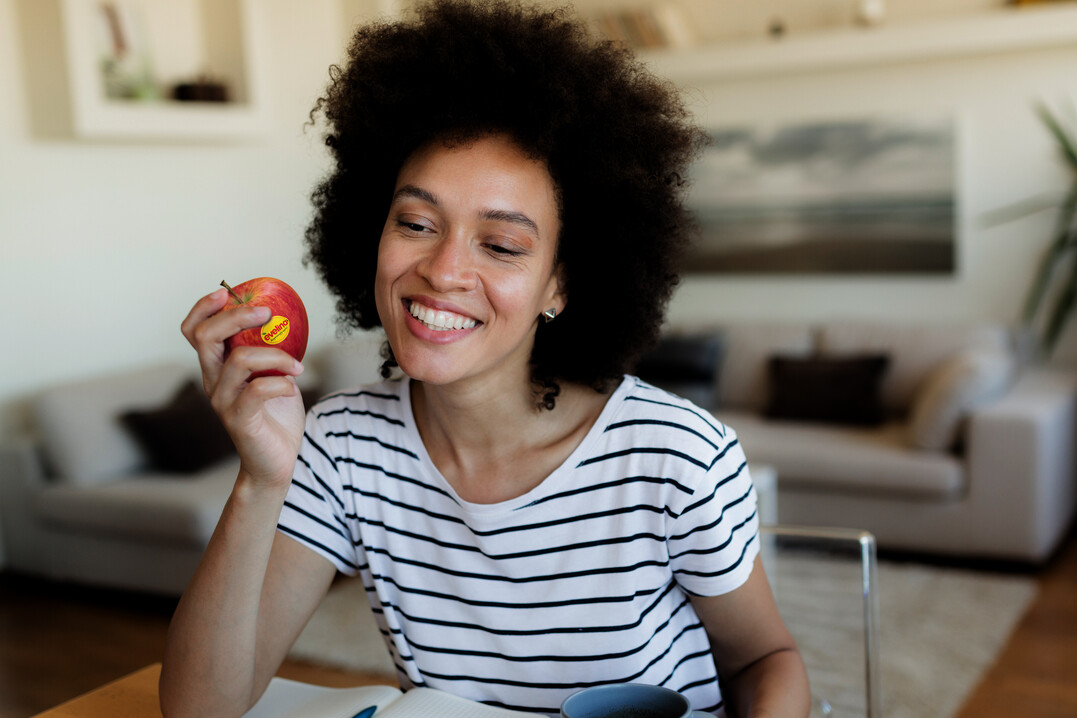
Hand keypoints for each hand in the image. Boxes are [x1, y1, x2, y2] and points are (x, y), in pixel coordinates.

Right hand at [181, 288, 306, 487]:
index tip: (226, 292)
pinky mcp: (239, 419)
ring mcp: (223, 401)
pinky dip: (281, 382)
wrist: (280, 460)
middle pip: (206, 337)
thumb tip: (284, 317)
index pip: (193, 331)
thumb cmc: (277, 414)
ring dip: (275, 355)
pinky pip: (258, 389)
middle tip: (267, 313)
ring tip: (297, 366)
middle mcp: (212, 382)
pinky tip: (293, 387)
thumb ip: (270, 349)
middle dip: (236, 316)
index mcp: (216, 367)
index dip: (204, 307)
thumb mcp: (274, 373)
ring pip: (238, 359)